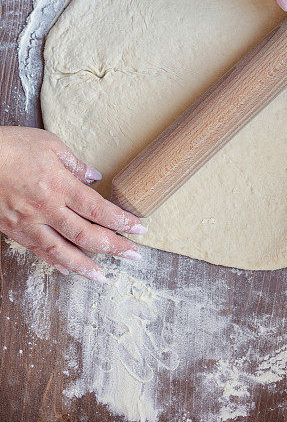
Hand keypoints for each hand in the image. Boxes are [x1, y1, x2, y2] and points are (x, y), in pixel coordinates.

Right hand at [0, 127, 145, 281]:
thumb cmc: (12, 146)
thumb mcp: (50, 144)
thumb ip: (75, 164)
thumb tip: (94, 177)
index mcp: (59, 185)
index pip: (98, 209)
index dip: (121, 221)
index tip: (139, 228)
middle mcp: (46, 209)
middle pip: (85, 235)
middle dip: (113, 247)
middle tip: (134, 255)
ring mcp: (28, 223)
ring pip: (61, 251)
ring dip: (85, 266)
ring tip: (103, 277)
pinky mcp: (13, 230)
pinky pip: (38, 251)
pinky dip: (55, 262)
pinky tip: (67, 269)